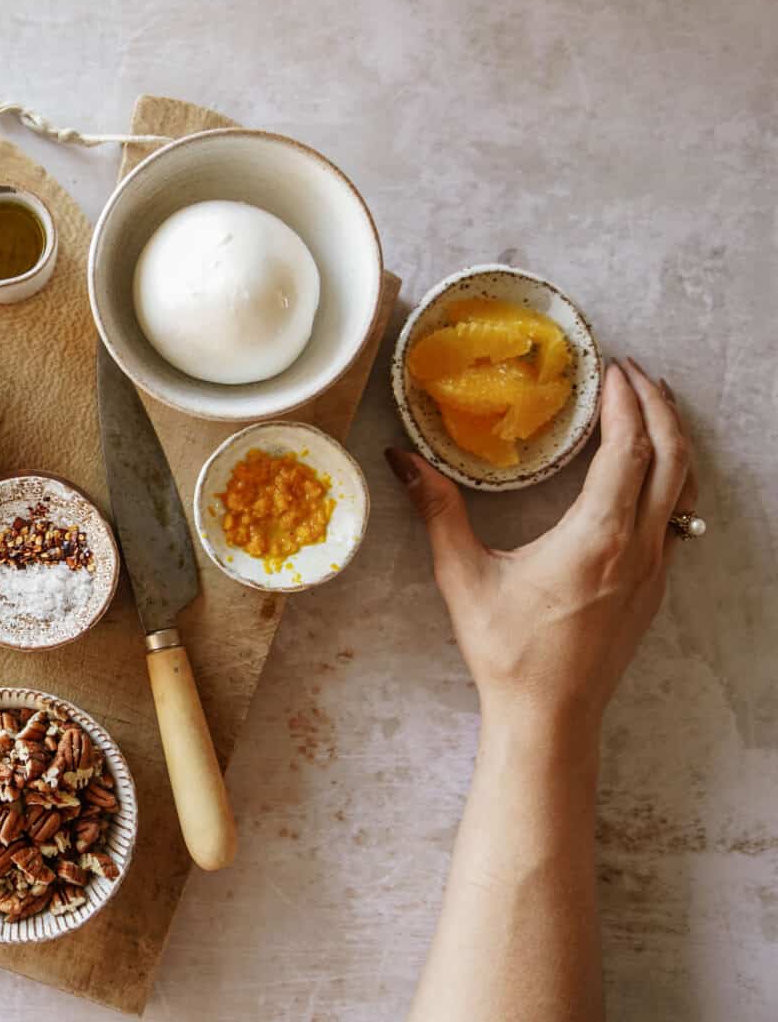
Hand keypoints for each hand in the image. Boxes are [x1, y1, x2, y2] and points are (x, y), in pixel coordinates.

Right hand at [387, 359, 695, 738]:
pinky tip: (647, 475)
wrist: (549, 715)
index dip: (625, 403)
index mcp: (598, 537)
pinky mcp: (655, 588)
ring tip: (649, 409)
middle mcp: (639, 548)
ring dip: (671, 441)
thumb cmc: (507, 651)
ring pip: (683, 488)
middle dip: (658, 408)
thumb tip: (403, 459)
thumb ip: (437, 510)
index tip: (612, 371)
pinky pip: (676, 518)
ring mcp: (654, 570)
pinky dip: (670, 479)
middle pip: (672, 458)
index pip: (628, 450)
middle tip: (633, 375)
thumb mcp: (463, 576)